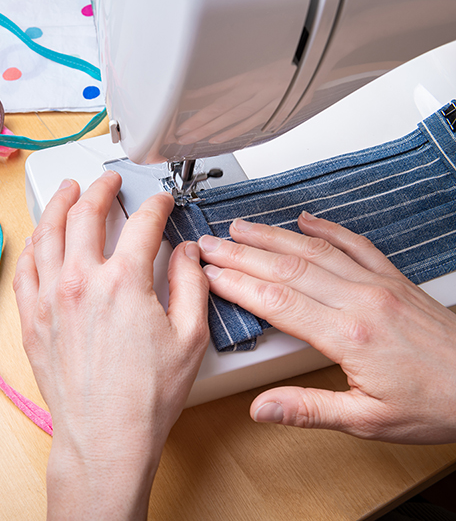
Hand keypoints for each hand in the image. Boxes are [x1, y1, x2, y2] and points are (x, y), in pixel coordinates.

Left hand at [13, 171, 209, 518]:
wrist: (106, 437)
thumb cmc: (146, 397)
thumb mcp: (191, 338)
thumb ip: (191, 284)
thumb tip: (187, 253)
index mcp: (124, 281)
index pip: (142, 223)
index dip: (156, 205)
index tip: (160, 202)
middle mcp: (81, 281)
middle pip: (85, 215)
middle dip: (101, 189)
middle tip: (108, 181)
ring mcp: (50, 298)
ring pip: (47, 232)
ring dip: (59, 204)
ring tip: (68, 191)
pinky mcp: (32, 319)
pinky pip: (25, 268)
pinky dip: (33, 244)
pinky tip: (38, 237)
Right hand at [198, 212, 455, 443]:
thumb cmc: (435, 405)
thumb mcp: (369, 421)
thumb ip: (310, 410)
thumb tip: (262, 408)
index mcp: (350, 336)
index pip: (277, 302)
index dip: (237, 285)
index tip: (208, 274)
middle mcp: (362, 301)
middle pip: (288, 269)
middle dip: (242, 254)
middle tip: (209, 243)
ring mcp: (379, 285)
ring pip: (315, 251)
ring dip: (272, 236)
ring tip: (241, 227)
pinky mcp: (395, 280)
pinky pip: (356, 245)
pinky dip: (328, 230)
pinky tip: (306, 220)